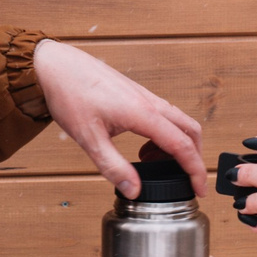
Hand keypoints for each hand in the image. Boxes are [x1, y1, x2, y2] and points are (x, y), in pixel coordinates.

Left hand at [31, 38, 208, 199]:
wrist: (56, 66)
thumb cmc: (70, 96)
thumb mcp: (89, 139)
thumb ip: (113, 167)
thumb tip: (134, 190)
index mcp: (142, 113)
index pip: (182, 145)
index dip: (195, 170)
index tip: (200, 189)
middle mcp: (149, 102)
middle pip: (190, 130)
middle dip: (195, 158)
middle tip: (188, 181)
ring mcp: (145, 95)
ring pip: (178, 121)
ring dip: (178, 145)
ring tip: (156, 166)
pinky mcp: (137, 94)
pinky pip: (164, 115)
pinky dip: (165, 135)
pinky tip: (144, 148)